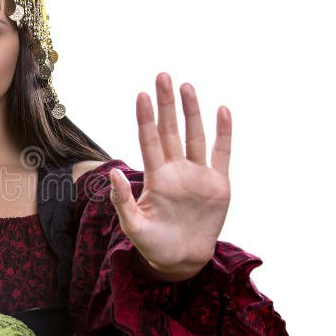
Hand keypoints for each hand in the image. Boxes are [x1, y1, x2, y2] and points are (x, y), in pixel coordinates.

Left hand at [109, 72, 231, 280]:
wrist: (180, 260)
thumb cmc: (152, 244)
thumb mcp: (133, 226)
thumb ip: (122, 201)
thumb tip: (111, 173)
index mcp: (155, 178)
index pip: (149, 140)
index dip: (145, 119)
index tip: (141, 95)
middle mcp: (176, 170)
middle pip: (170, 130)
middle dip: (167, 104)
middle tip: (162, 76)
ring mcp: (197, 175)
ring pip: (195, 136)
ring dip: (192, 111)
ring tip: (186, 86)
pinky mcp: (218, 184)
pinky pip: (221, 153)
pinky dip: (223, 133)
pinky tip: (222, 110)